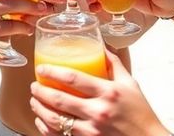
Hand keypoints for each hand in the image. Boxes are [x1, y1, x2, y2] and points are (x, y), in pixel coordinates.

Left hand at [29, 50, 168, 135]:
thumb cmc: (140, 112)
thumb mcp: (130, 83)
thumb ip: (114, 64)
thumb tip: (101, 45)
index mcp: (108, 92)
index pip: (73, 78)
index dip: (53, 72)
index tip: (42, 69)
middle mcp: (99, 111)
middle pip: (59, 99)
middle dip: (40, 91)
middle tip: (34, 85)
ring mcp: (92, 130)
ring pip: (56, 120)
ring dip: (39, 109)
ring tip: (34, 101)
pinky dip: (46, 128)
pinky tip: (42, 121)